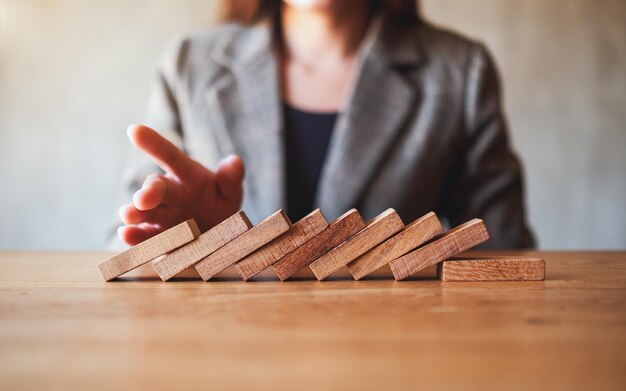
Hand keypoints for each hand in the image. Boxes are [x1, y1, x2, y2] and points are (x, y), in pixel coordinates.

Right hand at [118, 125, 243, 244]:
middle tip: (141, 198)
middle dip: (148, 192)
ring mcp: (161, 217)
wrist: (216, 237)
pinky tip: (127, 235)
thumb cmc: (219, 207)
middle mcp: (169, 194)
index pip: (170, 156)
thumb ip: (231, 180)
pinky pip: (145, 237)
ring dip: (136, 213)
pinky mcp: (156, 238)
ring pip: (146, 212)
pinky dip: (135, 237)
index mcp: (187, 176)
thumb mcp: (230, 193)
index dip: (153, 143)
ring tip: (128, 216)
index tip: (134, 130)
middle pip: (156, 188)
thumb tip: (235, 162)